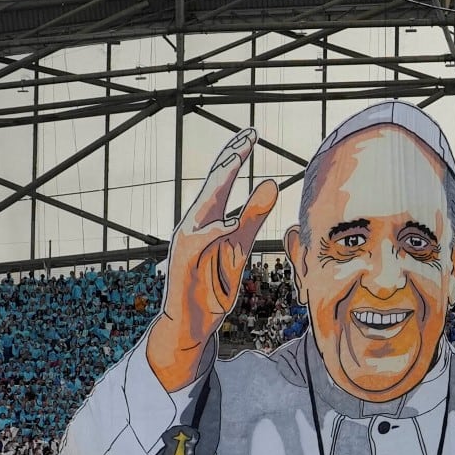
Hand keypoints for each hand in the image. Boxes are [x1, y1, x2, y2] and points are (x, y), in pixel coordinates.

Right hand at [144, 137, 282, 391]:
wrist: (193, 321)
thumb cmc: (213, 281)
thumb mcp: (240, 245)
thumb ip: (253, 216)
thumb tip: (271, 183)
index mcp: (207, 217)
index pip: (222, 179)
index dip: (236, 154)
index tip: (252, 132)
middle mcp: (193, 223)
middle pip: (212, 184)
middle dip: (230, 157)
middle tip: (248, 134)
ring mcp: (185, 241)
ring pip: (205, 207)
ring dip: (221, 182)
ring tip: (238, 157)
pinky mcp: (182, 262)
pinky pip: (200, 244)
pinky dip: (215, 232)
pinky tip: (230, 223)